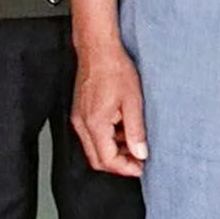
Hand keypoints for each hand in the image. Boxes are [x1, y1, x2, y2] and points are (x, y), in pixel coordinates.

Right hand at [72, 45, 149, 177]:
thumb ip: (136, 131)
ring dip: (113, 152)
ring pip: (94, 149)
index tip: (141, 167)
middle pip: (97, 160)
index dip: (125, 168)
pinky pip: (91, 136)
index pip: (107, 160)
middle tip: (138, 160)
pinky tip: (122, 128)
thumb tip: (140, 153)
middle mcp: (82, 125)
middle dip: (118, 164)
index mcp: (95, 124)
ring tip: (134, 142)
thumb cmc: (115, 70)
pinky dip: (107, 139)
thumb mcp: (133, 102)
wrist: (98, 50)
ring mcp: (78, 119)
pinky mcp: (80, 113)